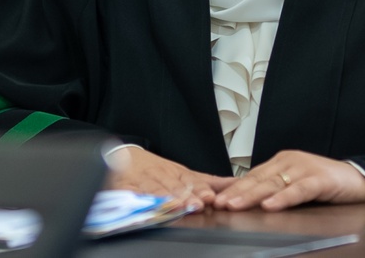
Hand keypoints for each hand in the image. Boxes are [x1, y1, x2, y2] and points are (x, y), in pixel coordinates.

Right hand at [105, 147, 234, 211]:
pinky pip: (132, 194)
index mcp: (179, 174)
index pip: (191, 182)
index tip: (208, 197)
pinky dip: (137, 200)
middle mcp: (162, 176)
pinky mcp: (127, 188)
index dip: (199, 190)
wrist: (126, 158)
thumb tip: (237, 184)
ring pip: (155, 191)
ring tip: (175, 206)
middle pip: (174, 187)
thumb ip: (212, 182)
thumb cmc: (159, 170)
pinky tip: (143, 206)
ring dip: (166, 199)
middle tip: (195, 204)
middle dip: (185, 196)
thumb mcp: (187, 174)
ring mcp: (144, 182)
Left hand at [212, 150, 364, 211]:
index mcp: (280, 162)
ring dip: (252, 196)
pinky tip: (270, 206)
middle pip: (258, 179)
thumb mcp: (295, 184)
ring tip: (235, 205)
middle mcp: (289, 162)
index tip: (215, 198)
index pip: (252, 176)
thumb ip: (275, 189)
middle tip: (218, 203)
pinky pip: (298, 190)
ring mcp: (304, 168)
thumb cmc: (324, 184)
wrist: (358, 178)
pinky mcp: (319, 179)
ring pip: (273, 184)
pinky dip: (283, 198)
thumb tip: (248, 202)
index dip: (233, 188)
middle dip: (236, 192)